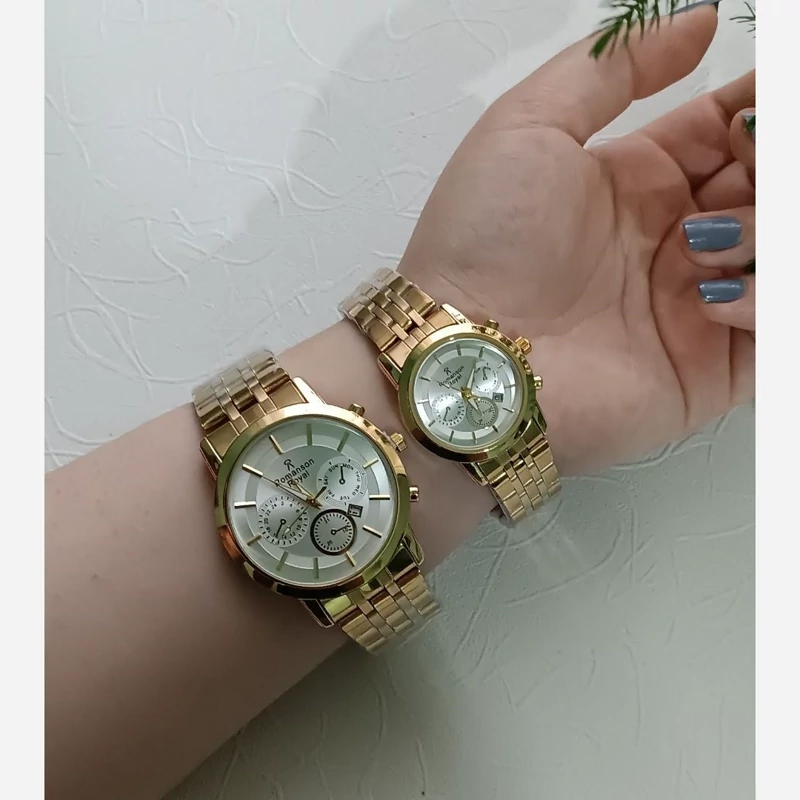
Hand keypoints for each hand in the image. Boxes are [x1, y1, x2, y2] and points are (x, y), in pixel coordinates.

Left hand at [399, 7, 753, 475]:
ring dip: (769, 230)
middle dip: (773, 160)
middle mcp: (675, 239)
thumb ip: (612, 68)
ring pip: (782, 252)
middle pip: (767, 184)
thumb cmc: (482, 242)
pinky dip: (770, 300)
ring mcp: (694, 304)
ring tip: (709, 239)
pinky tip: (713, 294)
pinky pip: (779, 331)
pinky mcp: (708, 369)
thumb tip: (700, 20)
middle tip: (749, 158)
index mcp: (641, 181)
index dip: (759, 108)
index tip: (766, 96)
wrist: (467, 353)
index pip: (731, 129)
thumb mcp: (528, 125)